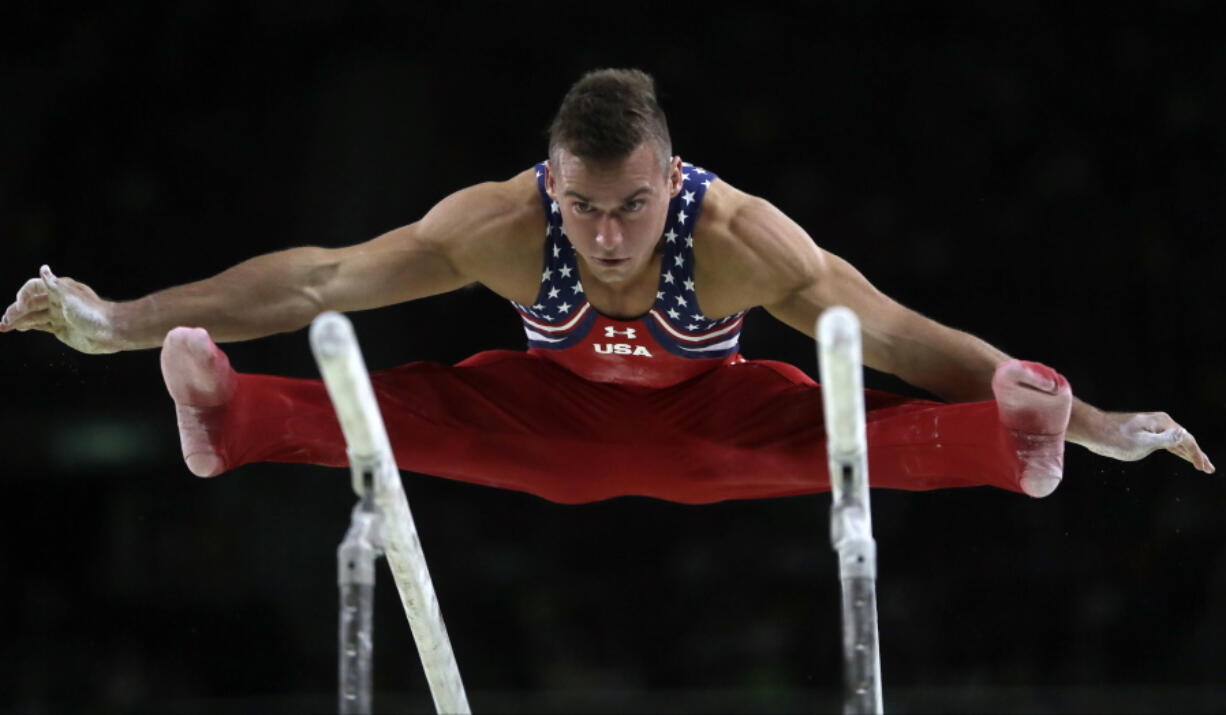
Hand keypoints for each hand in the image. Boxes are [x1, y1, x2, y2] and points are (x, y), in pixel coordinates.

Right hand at [0, 265, 122, 353]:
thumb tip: (43, 268)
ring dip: (18, 320)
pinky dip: (29, 326)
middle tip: (4, 321)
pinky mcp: (61, 329)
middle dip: (16, 311)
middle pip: (31, 303)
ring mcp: (59, 315)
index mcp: (60, 290)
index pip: (34, 286)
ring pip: (33, 316)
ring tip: (3, 326)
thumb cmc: (93, 312)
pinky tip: (19, 328)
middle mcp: (58, 301)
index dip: (24, 294)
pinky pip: (41, 326)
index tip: (21, 305)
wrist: (111, 331)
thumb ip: (54, 284)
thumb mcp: (71, 297)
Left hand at [1078, 410, 1214, 473]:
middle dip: (1197, 455)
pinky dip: (1176, 450)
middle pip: (1185, 440)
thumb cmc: (1115, 437)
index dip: (1197, 455)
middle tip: (1208, 469)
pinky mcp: (1144, 434)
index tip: (1204, 468)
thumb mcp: (1141, 442)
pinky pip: (1166, 443)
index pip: (1187, 440)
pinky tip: (1181, 455)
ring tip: (1201, 465)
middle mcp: (1160, 423)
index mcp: (1162, 423)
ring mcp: (1152, 428)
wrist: (1094, 431)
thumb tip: (1184, 433)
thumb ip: (1164, 440)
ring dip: (1188, 453)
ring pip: (1176, 442)